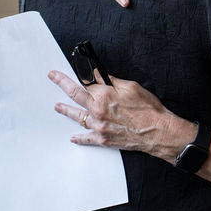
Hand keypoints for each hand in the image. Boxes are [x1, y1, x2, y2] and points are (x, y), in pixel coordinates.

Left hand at [48, 69, 192, 161]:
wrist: (157, 132)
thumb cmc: (148, 109)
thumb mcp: (131, 87)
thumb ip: (111, 80)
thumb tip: (98, 74)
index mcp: (104, 95)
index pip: (84, 82)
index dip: (73, 75)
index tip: (65, 70)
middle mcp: (98, 111)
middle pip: (75, 96)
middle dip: (62, 84)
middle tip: (53, 78)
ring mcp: (99, 126)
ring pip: (77, 117)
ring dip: (67, 111)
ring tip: (58, 107)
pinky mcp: (103, 139)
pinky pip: (86, 138)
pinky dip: (79, 138)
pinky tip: (73, 137)